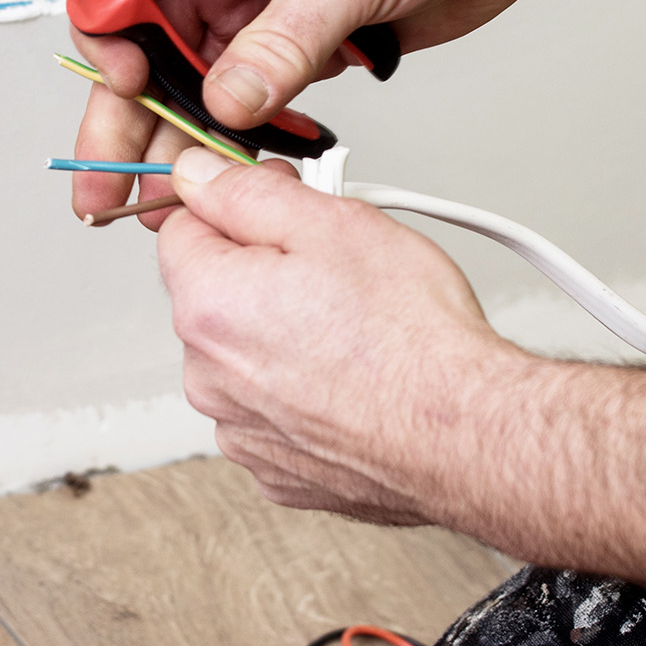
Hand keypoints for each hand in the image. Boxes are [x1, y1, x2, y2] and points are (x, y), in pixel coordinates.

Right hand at [68, 0, 562, 224]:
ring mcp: (270, 3)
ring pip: (203, 78)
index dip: (114, 32)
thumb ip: (283, 40)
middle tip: (116, 176)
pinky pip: (259, 96)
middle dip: (132, 111)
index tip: (128, 83)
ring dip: (187, 134)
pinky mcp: (310, 41)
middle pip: (153, 41)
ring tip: (166, 192)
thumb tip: (230, 101)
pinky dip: (246, 135)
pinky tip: (233, 169)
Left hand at [153, 146, 527, 523]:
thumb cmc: (412, 336)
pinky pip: (274, 412)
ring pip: (245, 358)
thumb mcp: (332, 224)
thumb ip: (246, 193)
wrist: (463, 433)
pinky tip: (353, 382)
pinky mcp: (277, 470)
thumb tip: (199, 175)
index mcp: (209, 306)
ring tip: (354, 332)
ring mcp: (240, 430)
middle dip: (262, 274)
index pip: (182, 229)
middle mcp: (208, 377)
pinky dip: (303, 393)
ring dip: (282, 337)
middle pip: (214, 297)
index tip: (283, 209)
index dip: (237, 207)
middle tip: (337, 269)